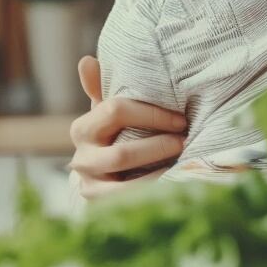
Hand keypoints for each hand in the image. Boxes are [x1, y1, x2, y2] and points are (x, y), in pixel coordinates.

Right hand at [67, 56, 186, 199]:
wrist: (99, 178)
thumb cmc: (111, 138)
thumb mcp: (106, 114)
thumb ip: (100, 89)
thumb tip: (87, 60)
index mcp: (82, 129)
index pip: (115, 111)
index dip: (151, 114)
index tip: (179, 118)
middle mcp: (82, 158)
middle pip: (122, 152)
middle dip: (159, 145)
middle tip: (184, 140)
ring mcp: (90, 185)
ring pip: (126, 178)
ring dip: (158, 167)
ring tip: (182, 159)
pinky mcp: (100, 206)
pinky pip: (129, 198)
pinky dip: (153, 188)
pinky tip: (173, 180)